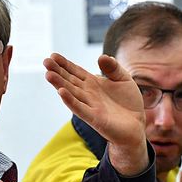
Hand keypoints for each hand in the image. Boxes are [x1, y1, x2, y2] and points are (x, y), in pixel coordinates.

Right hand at [44, 53, 147, 174]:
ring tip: (48, 74)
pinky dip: (70, 101)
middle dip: (57, 71)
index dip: (64, 64)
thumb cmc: (128, 103)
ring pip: (71, 92)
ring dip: (59, 84)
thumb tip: (101, 56)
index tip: (53, 55)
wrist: (136, 126)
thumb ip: (113, 67)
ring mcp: (89, 105)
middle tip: (45, 61)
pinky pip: (80, 108)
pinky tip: (61, 92)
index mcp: (92, 83)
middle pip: (69, 80)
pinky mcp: (94, 118)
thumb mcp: (124, 79)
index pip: (75, 71)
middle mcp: (87, 93)